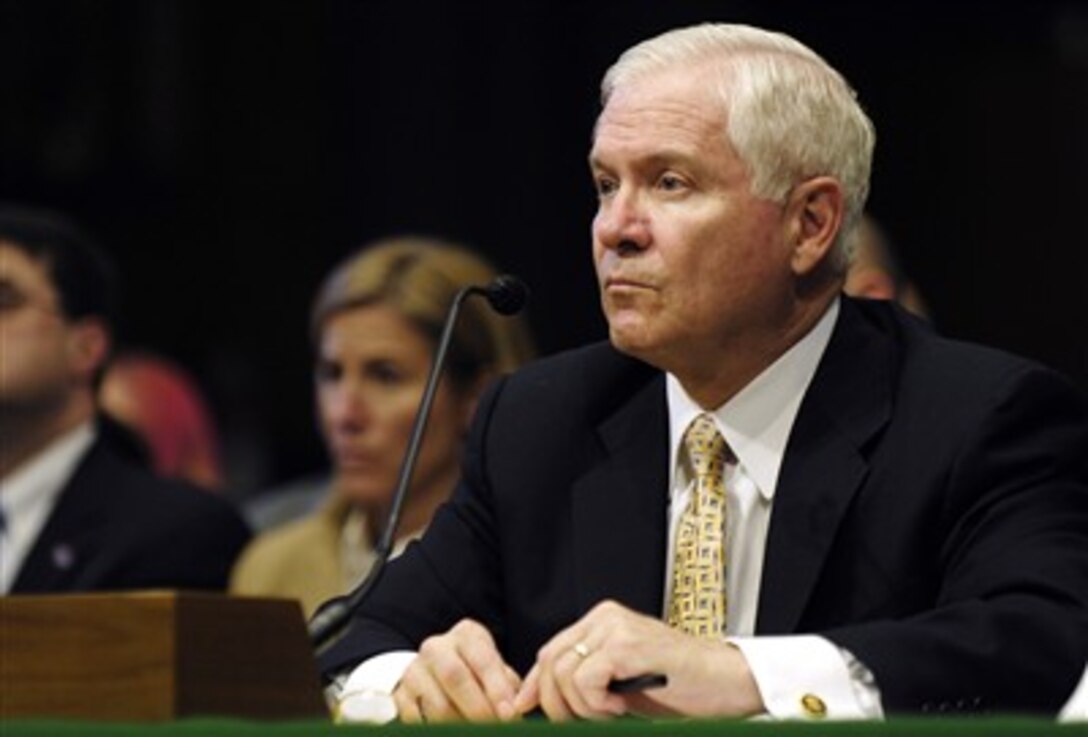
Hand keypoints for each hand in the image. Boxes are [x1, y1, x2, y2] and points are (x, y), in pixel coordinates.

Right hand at [392, 618, 520, 722]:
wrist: (437, 673)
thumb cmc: (477, 674)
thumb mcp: (495, 672)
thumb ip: (508, 687)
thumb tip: (517, 709)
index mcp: (466, 635)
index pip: (483, 659)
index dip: (497, 689)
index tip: (509, 714)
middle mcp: (436, 647)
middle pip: (454, 676)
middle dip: (478, 708)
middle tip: (494, 728)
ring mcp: (414, 670)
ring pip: (436, 704)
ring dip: (459, 724)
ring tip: (478, 731)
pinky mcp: (400, 695)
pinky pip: (417, 720)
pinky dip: (437, 730)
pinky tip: (453, 731)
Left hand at [514, 600, 763, 719]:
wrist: (729, 682)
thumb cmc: (683, 687)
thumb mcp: (623, 682)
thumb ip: (586, 681)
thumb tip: (538, 699)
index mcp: (602, 621)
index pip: (550, 651)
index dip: (533, 685)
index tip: (525, 709)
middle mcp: (605, 617)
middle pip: (548, 662)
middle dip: (556, 703)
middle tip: (590, 720)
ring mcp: (615, 627)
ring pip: (562, 675)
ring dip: (582, 708)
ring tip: (614, 711)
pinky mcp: (627, 644)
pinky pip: (583, 680)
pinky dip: (597, 704)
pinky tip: (622, 705)